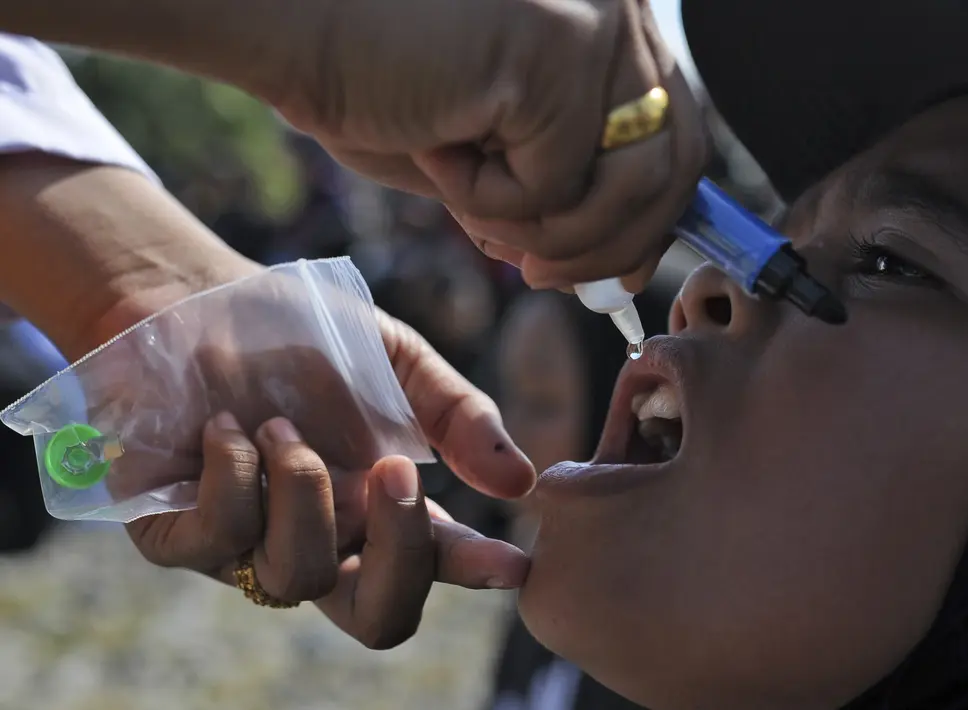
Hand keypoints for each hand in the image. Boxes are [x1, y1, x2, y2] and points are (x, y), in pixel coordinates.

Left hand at [124, 311, 535, 648]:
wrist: (190, 298)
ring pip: (297, 577)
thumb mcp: (393, 359)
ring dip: (302, 487)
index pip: (435, 561)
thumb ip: (457, 415)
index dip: (476, 573)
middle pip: (377, 617)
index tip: (513, 565)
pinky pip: (218, 541)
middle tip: (397, 471)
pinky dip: (232, 475)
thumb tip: (522, 481)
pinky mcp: (175, 535)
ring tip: (280, 423)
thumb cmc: (295, 333)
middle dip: (401, 555)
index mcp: (377, 507)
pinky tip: (223, 426)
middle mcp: (321, 538)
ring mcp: (248, 546)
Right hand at [277, 0, 708, 291]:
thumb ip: (562, 188)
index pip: (678, 135)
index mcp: (613, 22)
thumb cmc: (373, 77)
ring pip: (629, 187)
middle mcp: (622, 10)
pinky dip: (488, 201)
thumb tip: (616, 264)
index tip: (612, 272)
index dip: (653, 218)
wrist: (287, 20)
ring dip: (547, 232)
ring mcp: (597, 24)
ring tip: (471, 208)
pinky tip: (434, 150)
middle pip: (677, 164)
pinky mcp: (557, 49)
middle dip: (613, 245)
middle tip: (540, 276)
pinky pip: (556, 185)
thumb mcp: (491, 147)